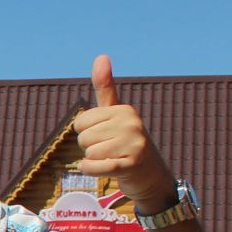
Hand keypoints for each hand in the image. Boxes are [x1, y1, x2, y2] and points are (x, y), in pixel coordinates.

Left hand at [72, 56, 177, 211]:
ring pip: (88, 154)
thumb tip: (101, 55)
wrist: (150, 176)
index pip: (81, 122)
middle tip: (111, 150)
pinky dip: (92, 171)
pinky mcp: (130, 165)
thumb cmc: (126, 142)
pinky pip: (95, 167)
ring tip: (114, 158)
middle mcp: (131, 123)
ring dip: (96, 161)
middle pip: (83, 138)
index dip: (87, 133)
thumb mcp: (116, 114)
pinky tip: (105, 169)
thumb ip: (106, 87)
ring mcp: (133, 144)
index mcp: (124, 110)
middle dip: (91, 148)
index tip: (106, 136)